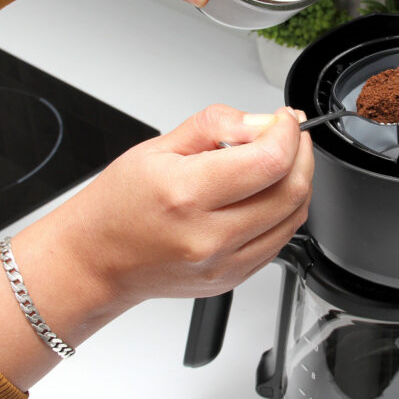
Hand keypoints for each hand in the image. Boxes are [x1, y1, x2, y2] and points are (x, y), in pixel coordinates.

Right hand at [52, 104, 313, 304]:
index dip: (287, 134)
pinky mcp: (232, 279)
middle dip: (301, 154)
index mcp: (186, 195)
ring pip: (293, 218)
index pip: (268, 162)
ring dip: (299, 182)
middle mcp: (208, 236)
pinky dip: (284, 212)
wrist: (97, 260)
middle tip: (290, 135)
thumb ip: (216, 125)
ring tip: (279, 161)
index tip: (284, 119)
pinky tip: (266, 194)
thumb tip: (261, 122)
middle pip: (290, 191)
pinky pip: (279, 241)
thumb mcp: (158, 146)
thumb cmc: (118, 205)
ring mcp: (223, 263)